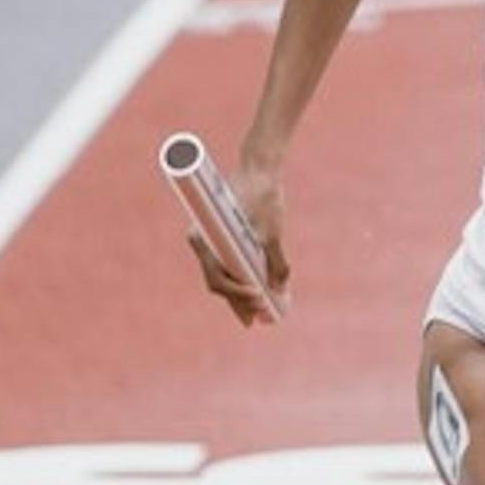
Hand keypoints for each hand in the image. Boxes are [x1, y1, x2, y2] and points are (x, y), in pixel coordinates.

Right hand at [186, 164, 290, 327]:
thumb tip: (280, 288)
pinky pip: (228, 264)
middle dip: (238, 301)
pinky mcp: (221, 237)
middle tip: (259, 317)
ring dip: (239, 293)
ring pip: (222, 274)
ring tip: (260, 310)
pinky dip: (241, 278)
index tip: (258, 299)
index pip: (217, 277)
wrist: (259, 167)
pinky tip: (256, 291)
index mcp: (206, 237)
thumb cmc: (263, 194)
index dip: (237, 295)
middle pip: (218, 280)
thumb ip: (277, 260)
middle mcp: (203, 240)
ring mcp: (211, 240)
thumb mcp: (273, 230)